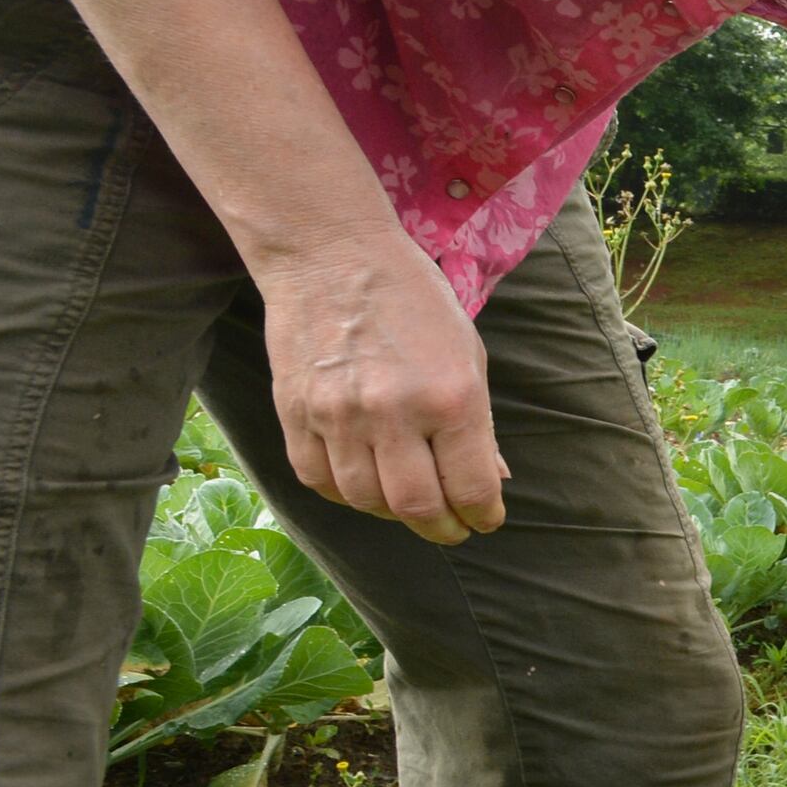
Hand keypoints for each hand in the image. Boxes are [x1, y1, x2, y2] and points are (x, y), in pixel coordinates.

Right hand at [256, 239, 509, 545]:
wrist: (332, 256)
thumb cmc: (414, 299)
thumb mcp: (468, 353)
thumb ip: (478, 424)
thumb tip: (493, 482)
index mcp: (451, 397)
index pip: (471, 487)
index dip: (483, 515)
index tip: (485, 521)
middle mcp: (392, 413)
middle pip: (415, 506)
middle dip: (442, 528)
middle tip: (453, 530)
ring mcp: (337, 416)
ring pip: (364, 500)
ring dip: (393, 513)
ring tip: (412, 506)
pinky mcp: (294, 414)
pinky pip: (319, 480)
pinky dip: (346, 494)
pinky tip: (366, 486)